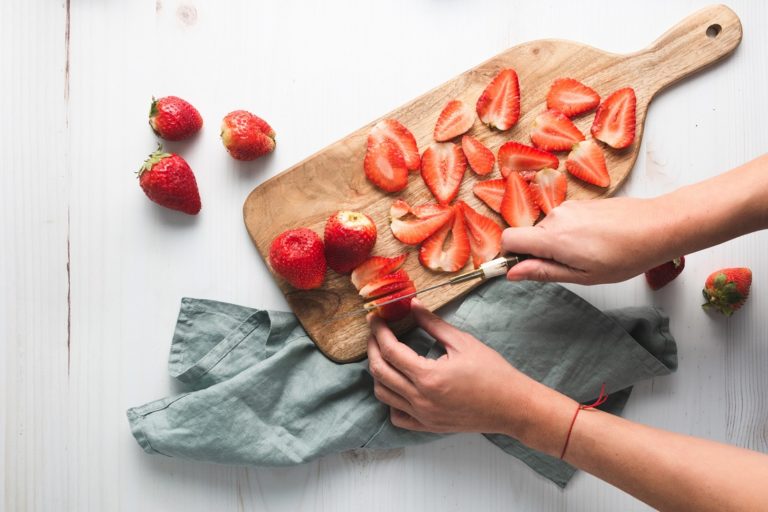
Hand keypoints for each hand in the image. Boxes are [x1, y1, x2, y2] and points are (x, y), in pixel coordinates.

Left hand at [366, 300, 574, 452]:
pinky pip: (397, 416)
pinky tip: (398, 385)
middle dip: (372, 349)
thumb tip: (413, 305)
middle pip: (380, 372)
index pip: (390, 351)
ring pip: (383, 395)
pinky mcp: (428, 426)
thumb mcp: (462, 342)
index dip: (378, 332)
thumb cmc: (492, 372)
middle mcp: (421, 399)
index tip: (375, 319)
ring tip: (384, 355)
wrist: (512, 406)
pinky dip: (390, 400)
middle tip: (375, 333)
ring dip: (378, 372)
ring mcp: (423, 416)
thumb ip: (433, 323)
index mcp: (428, 377)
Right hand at [502, 197, 674, 284]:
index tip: (520, 268)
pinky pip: (563, 221)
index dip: (509, 255)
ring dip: (559, 244)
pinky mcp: (580, 203)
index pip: (509, 239)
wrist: (657, 227)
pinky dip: (571, 234)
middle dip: (541, 253)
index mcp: (553, 238)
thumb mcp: (582, 275)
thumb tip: (512, 272)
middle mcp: (556, 217)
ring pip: (548, 230)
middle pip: (529, 236)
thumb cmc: (625, 256)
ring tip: (590, 255)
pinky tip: (596, 242)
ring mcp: (569, 207)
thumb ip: (543, 272)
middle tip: (572, 267)